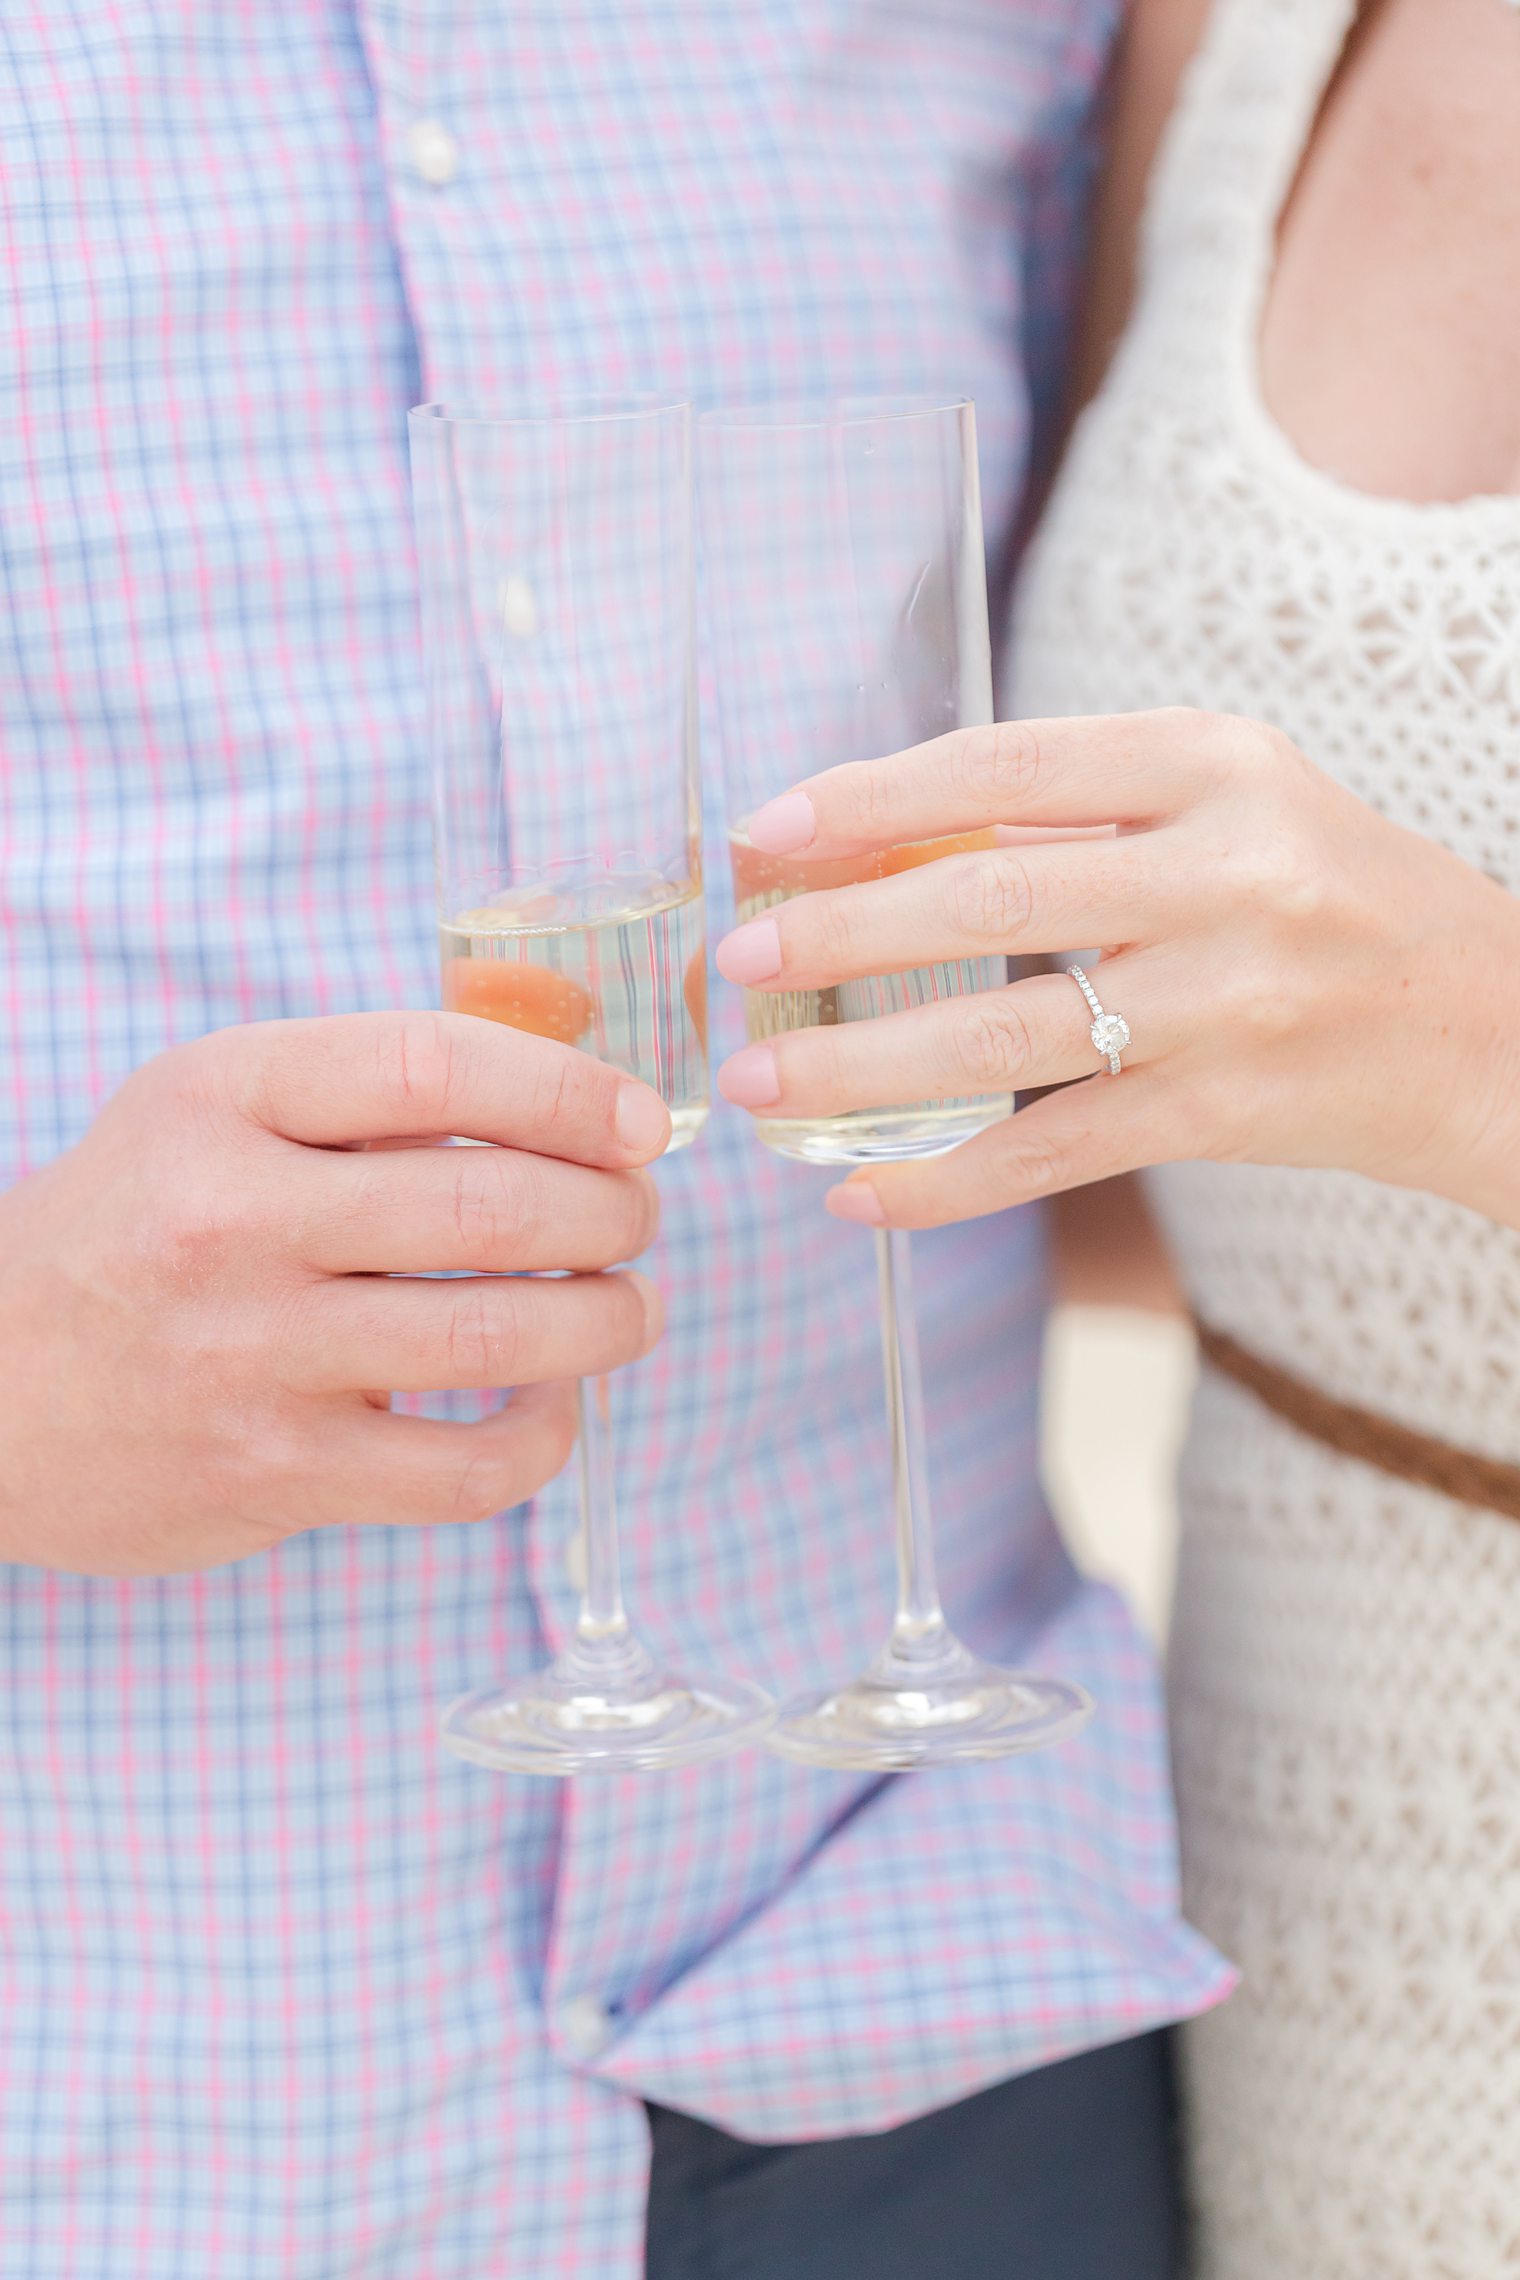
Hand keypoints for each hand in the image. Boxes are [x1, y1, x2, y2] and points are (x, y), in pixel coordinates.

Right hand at [0, 1012, 669, 1574]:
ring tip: (631, 1305)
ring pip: (498, 1338)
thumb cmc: (136, 1226)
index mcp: (220, 1099)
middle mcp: (231, 1221)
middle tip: (637, 1216)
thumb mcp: (212, 1110)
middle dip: (612, 1212)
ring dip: (608, 1319)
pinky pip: (466, 1469)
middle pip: (491, 1208)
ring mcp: (251, 1356)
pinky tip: (552, 1401)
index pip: (435, 1067)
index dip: (572, 1091)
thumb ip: (368, 1093)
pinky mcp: (273, 1473)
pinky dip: (547, 1435)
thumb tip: (573, 1087)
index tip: (640, 1120)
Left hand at [714, 710, 1519, 1228]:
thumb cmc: (1333, 898)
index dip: (871, 797)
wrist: (1492, 1027)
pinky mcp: (1226, 1111)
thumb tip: (882, 839)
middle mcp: (1228, 870)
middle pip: (992, 892)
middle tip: (739, 958)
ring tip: (760, 1081)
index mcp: (1216, 763)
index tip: (767, 831)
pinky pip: (1058, 1149)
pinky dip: (951, 1181)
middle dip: (843, 928)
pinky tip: (864, 1198)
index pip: (1007, 762)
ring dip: (864, 1064)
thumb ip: (1079, 809)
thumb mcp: (1232, 803)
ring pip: (1010, 1031)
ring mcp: (1230, 998)